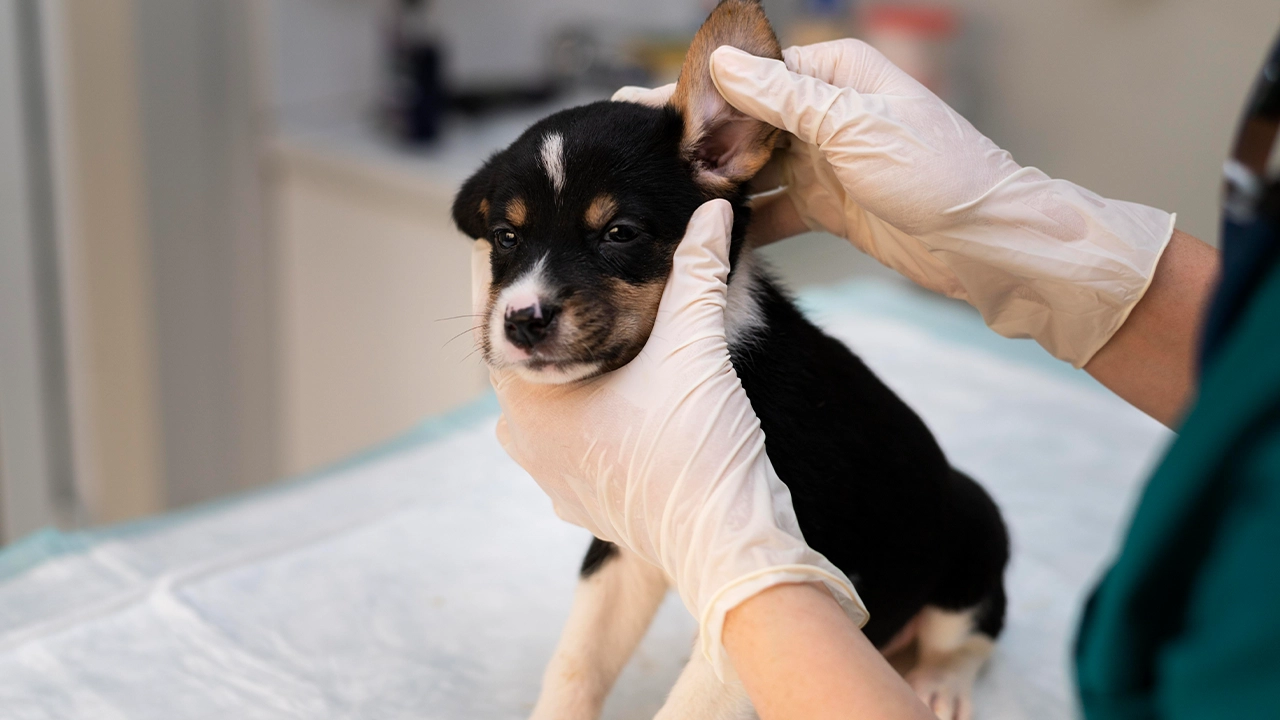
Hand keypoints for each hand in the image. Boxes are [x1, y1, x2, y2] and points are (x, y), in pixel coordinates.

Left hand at [473, 200, 866, 678]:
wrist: (728, 546)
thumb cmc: (699, 450)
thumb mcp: (696, 345)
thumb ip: (699, 268)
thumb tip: (712, 209)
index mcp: (529, 402)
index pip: (500, 318)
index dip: (509, 267)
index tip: (512, 226)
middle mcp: (525, 442)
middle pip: (528, 358)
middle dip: (552, 313)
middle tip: (570, 262)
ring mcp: (551, 478)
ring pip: (551, 399)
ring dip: (574, 362)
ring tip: (605, 321)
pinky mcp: (582, 501)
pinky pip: (574, 436)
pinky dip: (592, 405)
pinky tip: (628, 387)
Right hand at [617, 41, 1174, 367]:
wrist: (990, 246)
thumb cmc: (941, 176)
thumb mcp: (855, 127)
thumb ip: (784, 98)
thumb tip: (722, 65)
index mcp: (838, 74)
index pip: (752, 72)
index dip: (696, 91)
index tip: (642, 107)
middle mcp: (830, 112)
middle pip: (745, 119)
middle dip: (696, 141)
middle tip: (638, 160)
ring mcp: (828, 161)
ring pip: (754, 166)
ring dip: (716, 184)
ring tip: (664, 200)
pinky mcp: (831, 206)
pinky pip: (773, 209)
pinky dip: (745, 221)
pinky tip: (709, 235)